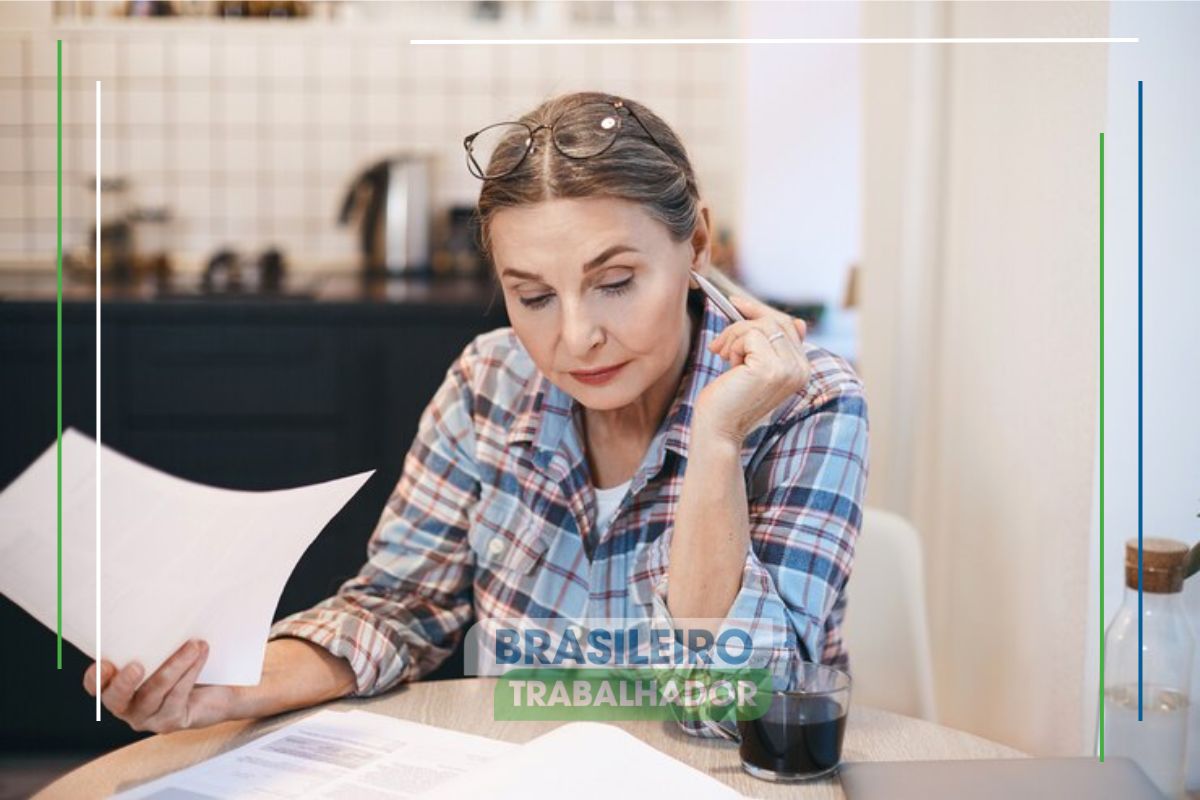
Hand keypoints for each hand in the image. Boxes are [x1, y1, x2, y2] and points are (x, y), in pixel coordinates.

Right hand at [83, 639, 240, 732]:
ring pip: (153, 693)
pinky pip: (177, 696)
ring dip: (174, 666)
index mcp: (117, 685)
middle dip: (124, 683)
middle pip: (116, 699)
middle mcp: (127, 705)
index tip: (104, 663)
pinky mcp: (170, 722)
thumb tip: (158, 601)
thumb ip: (157, 637)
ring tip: (193, 645)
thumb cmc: (187, 662)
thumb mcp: (167, 647)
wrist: (220, 690)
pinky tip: (201, 653)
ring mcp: (147, 717)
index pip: (96, 686)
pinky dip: (190, 671)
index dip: (96, 678)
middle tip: (137, 666)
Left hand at [694, 293, 810, 443]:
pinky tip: (728, 365)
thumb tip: (799, 321)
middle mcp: (801, 369)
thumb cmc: (729, 399)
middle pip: (775, 321)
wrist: (717, 430)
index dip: (760, 311)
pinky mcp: (770, 368)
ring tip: (723, 357)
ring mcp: (789, 369)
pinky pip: (749, 335)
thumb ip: (772, 345)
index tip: (734, 302)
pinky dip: (732, 345)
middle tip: (719, 345)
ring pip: (761, 326)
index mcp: (801, 369)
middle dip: (741, 325)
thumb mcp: (755, 367)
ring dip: (734, 336)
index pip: (788, 325)